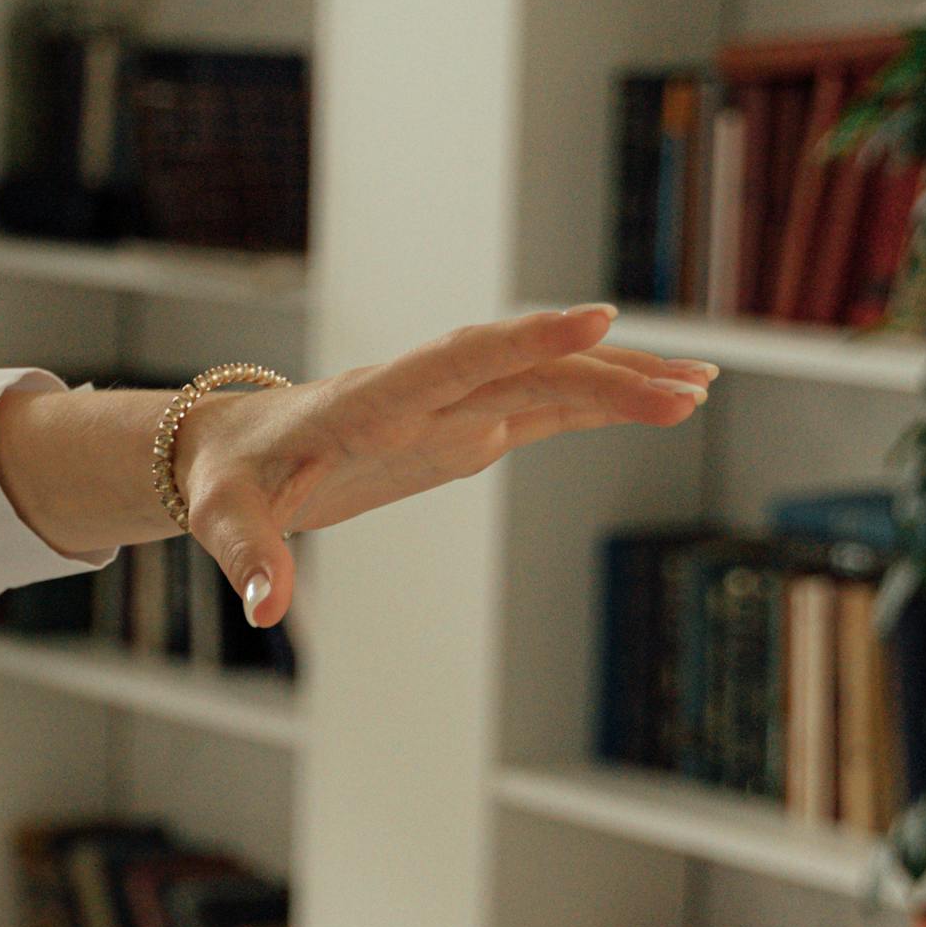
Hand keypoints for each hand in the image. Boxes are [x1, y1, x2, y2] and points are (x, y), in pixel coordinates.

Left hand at [0, 305, 714, 629]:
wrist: (231, 449)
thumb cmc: (225, 481)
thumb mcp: (224, 519)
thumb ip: (249, 558)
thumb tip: (265, 609)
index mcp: (364, 404)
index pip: (450, 361)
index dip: (521, 340)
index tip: (593, 317)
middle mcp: (418, 391)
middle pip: (521, 371)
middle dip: (601, 374)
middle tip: (683, 391)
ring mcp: (450, 404)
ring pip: (546, 381)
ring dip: (621, 381)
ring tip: (700, 387)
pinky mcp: (468, 425)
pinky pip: (546, 405)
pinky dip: (604, 401)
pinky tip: (668, 398)